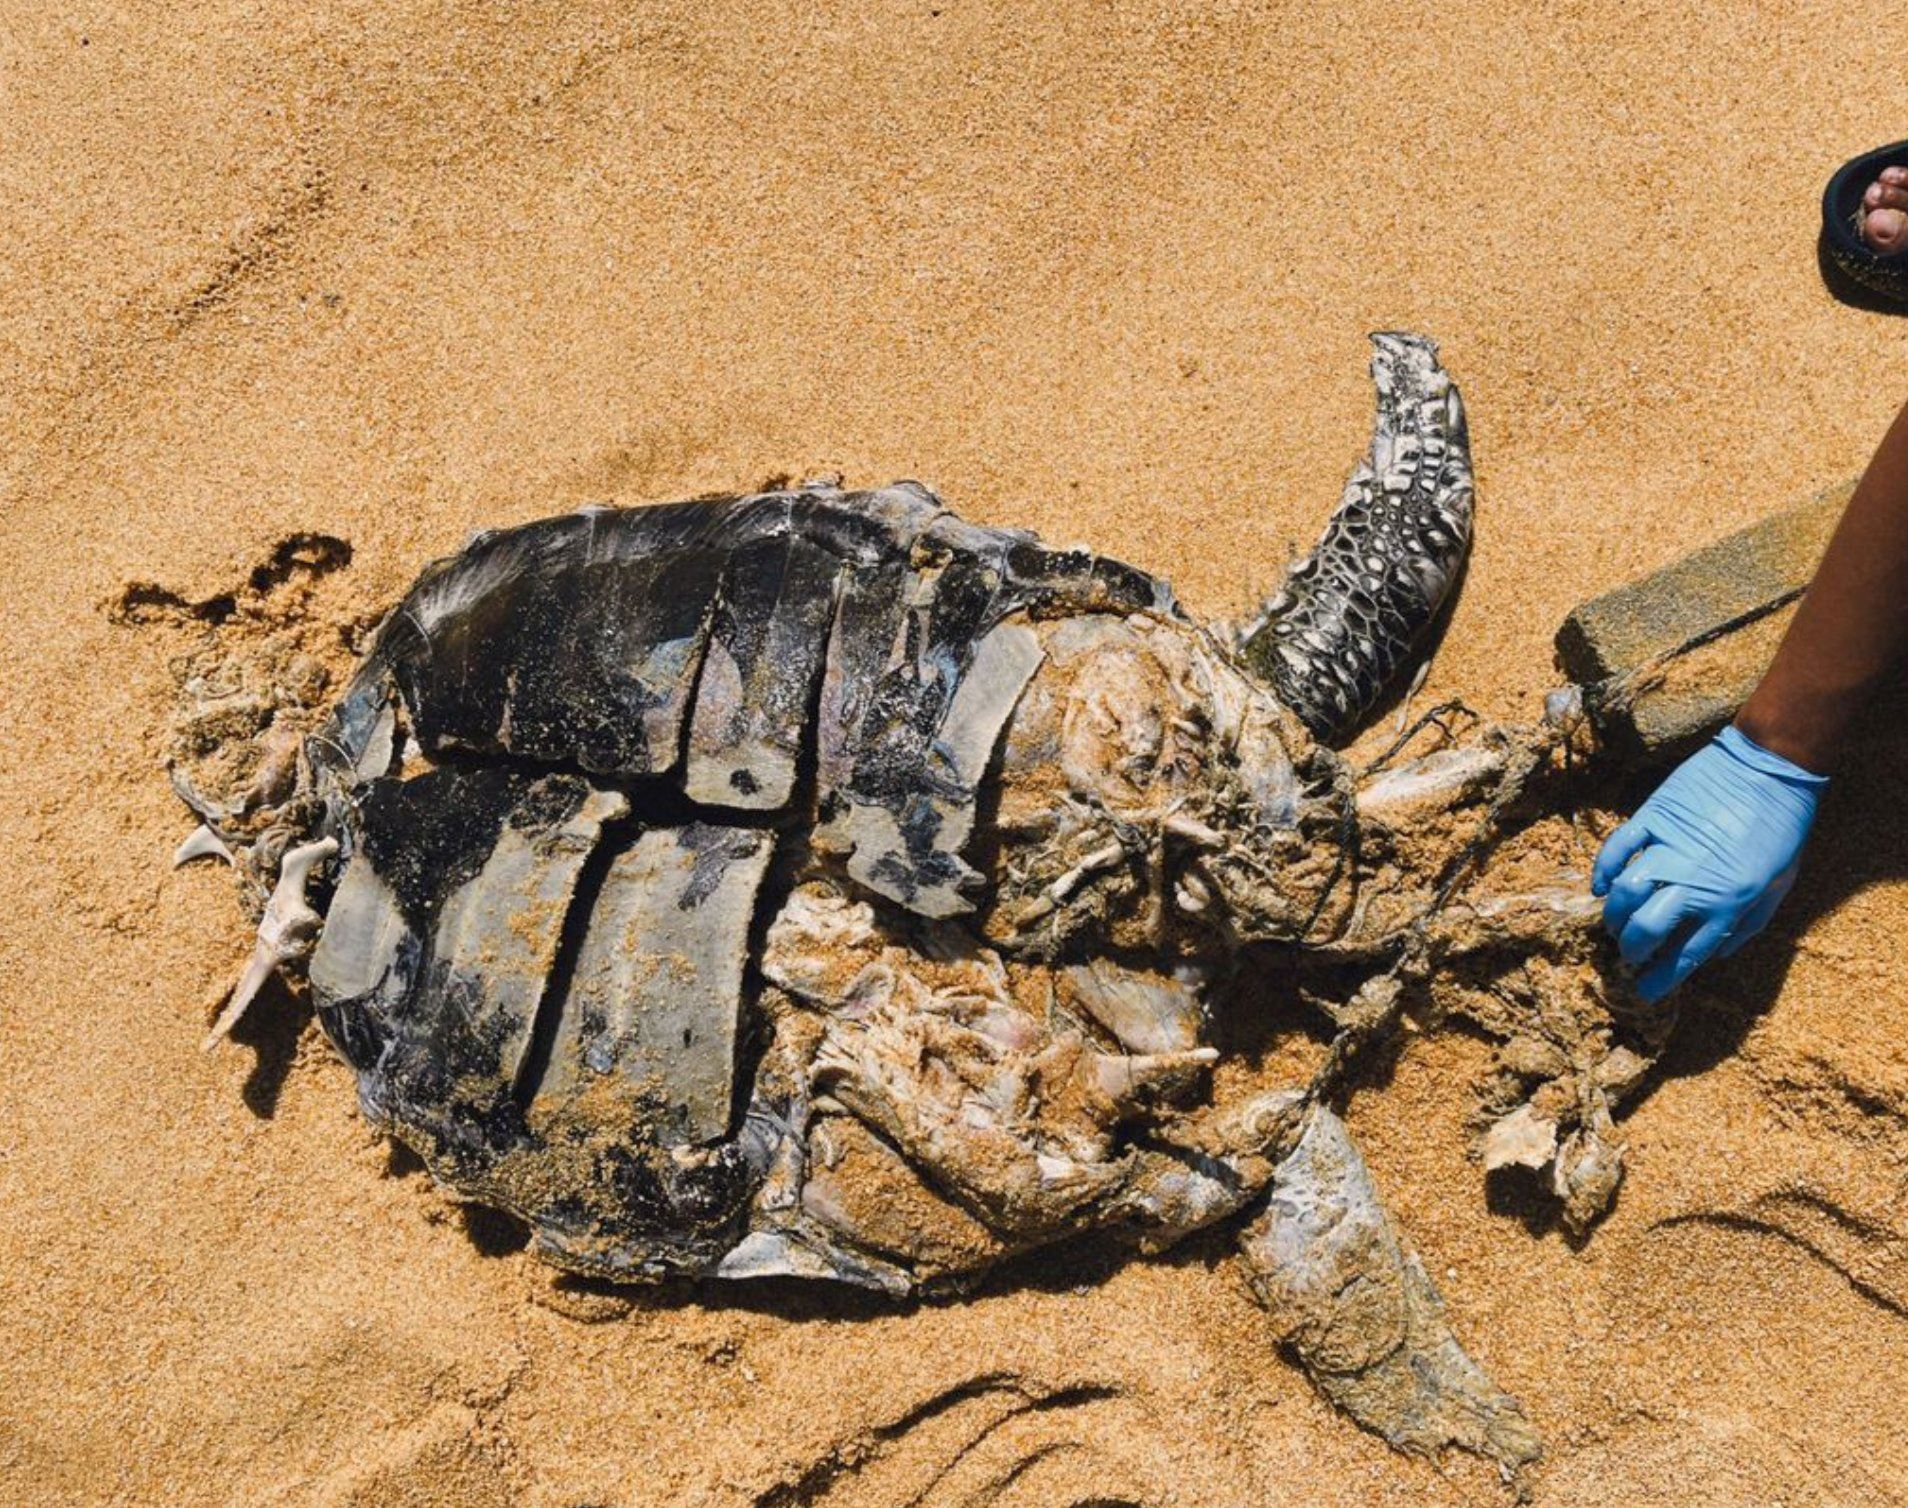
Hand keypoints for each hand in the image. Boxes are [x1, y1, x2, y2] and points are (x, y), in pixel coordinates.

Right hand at [1590, 725, 1826, 1000]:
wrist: (1773, 768)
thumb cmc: (1783, 829)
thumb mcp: (1779, 886)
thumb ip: (1749, 923)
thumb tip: (1719, 953)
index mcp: (1728, 904)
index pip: (1685, 953)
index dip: (1660, 977)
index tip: (1644, 990)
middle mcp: (1695, 882)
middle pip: (1648, 928)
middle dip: (1631, 948)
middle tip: (1626, 952)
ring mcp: (1670, 848)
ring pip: (1627, 892)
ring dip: (1614, 913)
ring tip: (1613, 920)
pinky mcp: (1653, 817)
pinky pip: (1619, 849)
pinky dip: (1604, 869)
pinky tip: (1602, 884)